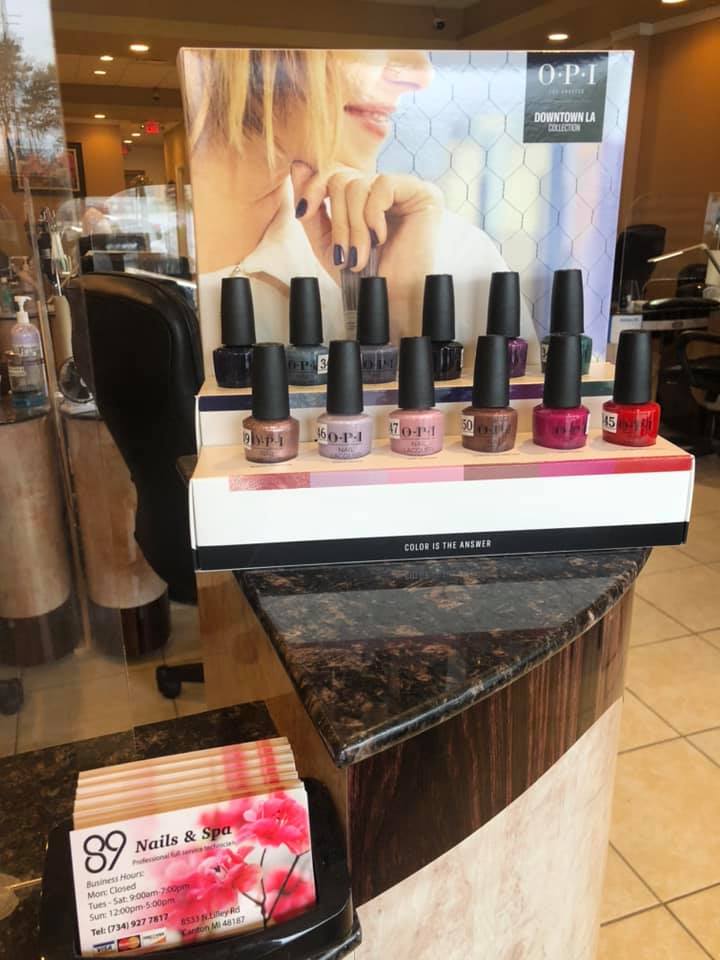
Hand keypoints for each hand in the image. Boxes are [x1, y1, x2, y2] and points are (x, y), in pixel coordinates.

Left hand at [292, 163, 442, 336]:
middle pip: (343, 178)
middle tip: (344, 254)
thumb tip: (299, 167)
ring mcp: (405, 189)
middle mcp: (385, 189)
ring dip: (354, 227)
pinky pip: (383, 185)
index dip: (314, 188)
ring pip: (359, 184)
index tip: (303, 212)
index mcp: (365, 198)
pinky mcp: (423, 193)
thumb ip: (313, 207)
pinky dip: (373, 216)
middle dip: (337, 221)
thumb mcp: (327, 242)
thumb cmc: (364, 277)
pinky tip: (381, 238)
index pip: (334, 174)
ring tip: (361, 255)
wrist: (389, 301)